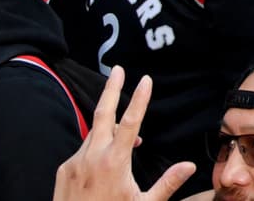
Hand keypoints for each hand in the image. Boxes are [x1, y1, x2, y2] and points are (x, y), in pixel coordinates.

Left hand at [53, 67, 195, 200]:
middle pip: (103, 113)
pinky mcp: (64, 171)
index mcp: (114, 162)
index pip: (131, 122)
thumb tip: (189, 166)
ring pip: (94, 134)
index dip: (140, 99)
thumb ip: (167, 183)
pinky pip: (83, 151)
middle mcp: (92, 157)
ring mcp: (75, 162)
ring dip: (109, 129)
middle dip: (111, 88)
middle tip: (118, 69)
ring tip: (126, 139)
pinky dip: (96, 149)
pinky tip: (105, 162)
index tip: (145, 80)